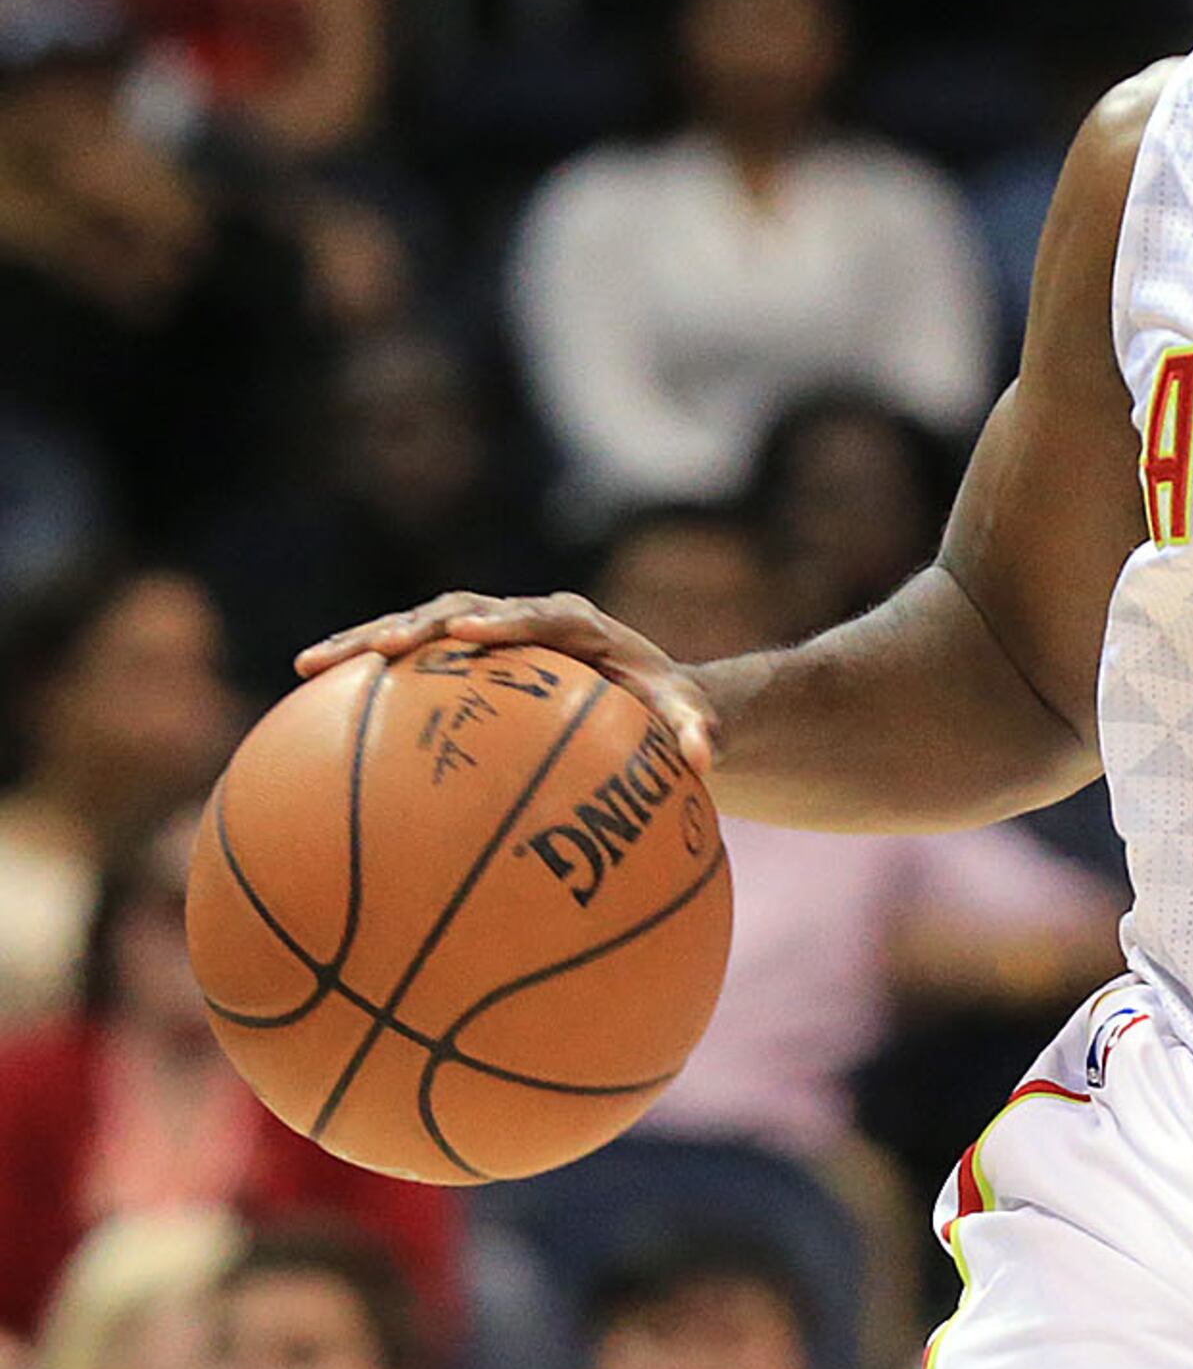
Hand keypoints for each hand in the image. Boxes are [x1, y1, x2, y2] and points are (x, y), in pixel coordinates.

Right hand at [297, 591, 718, 772]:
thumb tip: (708, 758)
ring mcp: (490, 632)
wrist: (644, 691)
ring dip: (368, 639)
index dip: (505, 622)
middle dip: (419, 624)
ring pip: (421, 625)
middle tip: (377, 647)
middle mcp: (527, 618)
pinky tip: (308, 697)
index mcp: (580, 626)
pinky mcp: (461, 656)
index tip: (471, 636)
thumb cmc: (663, 707)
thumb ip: (697, 731)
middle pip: (463, 610)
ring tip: (310, 664)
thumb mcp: (688, 718)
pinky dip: (363, 671)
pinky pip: (408, 662)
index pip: (538, 616)